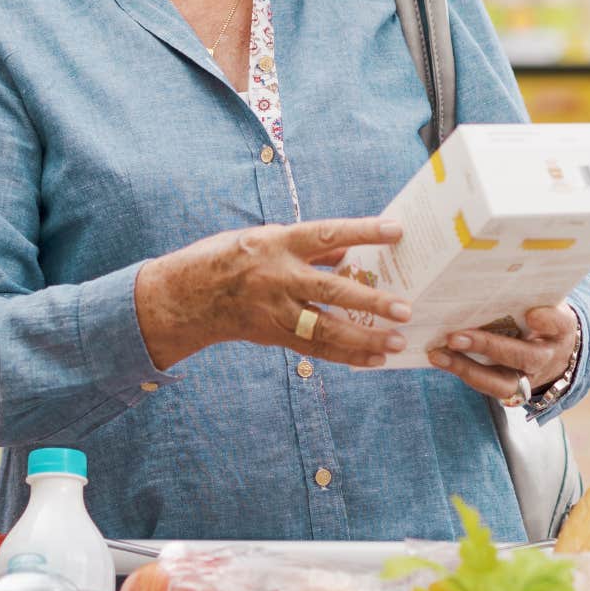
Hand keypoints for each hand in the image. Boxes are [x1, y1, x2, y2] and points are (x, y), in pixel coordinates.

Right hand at [135, 218, 412, 370]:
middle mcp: (277, 276)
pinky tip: (371, 360)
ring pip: (326, 327)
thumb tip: (348, 250)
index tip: (397, 230)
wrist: (184, 297)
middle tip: (405, 309)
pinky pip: (314, 348)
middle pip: (332, 290)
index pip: (328, 234)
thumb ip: (306, 246)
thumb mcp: (263, 238)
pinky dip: (345, 355)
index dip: (363, 231)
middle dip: (371, 301)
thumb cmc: (226, 258)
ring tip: (396, 342)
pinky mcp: (272, 334)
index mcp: (277, 242)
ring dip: (364, 338)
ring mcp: (275, 308)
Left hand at [427, 304, 579, 401]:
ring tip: (439, 354)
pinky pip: (486, 386)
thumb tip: (496, 269)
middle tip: (455, 337)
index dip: (548, 321)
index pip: (559, 323)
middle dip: (488, 346)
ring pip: (501, 382)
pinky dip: (461, 371)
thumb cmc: (542, 317)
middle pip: (523, 356)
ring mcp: (529, 378)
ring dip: (466, 368)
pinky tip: (439, 357)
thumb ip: (528, 291)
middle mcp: (547, 356)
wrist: (555, 353)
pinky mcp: (509, 390)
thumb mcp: (545, 301)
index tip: (532, 314)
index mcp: (561, 329)